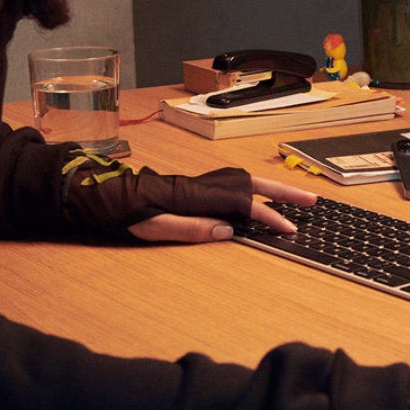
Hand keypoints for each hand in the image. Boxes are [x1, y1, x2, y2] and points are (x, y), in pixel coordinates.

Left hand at [124, 175, 316, 243]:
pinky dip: (252, 191)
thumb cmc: (119, 212)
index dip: (267, 215)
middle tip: (311, 201)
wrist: (98, 193)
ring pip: (243, 180)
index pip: (241, 202)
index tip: (288, 228)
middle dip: (283, 192)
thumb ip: (189, 228)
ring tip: (293, 200)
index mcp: (191, 195)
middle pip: (250, 182)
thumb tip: (228, 230)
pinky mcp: (192, 188)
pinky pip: (231, 185)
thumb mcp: (149, 227)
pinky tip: (257, 200)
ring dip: (270, 189)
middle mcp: (199, 184)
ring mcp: (197, 184)